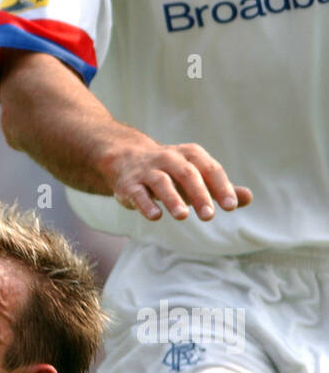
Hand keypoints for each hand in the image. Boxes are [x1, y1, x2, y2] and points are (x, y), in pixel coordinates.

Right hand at [101, 139, 252, 222]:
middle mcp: (168, 159)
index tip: (231, 206)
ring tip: (183, 216)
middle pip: (186, 173)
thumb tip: (248, 198)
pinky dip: (145, 204)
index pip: (209, 169)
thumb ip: (220, 188)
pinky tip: (156, 216)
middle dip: (199, 193)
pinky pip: (137, 193)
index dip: (221, 186)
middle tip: (209, 216)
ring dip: (172, 198)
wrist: (125, 157)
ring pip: (161, 181)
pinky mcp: (129, 184)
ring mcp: (147, 171)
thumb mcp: (195, 176)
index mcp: (189, 156)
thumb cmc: (170, 171)